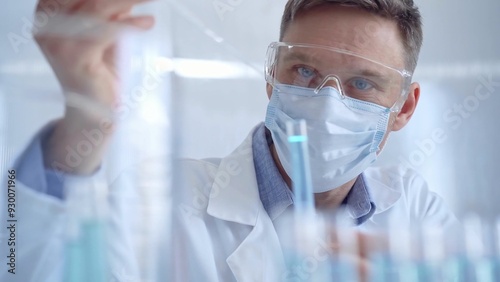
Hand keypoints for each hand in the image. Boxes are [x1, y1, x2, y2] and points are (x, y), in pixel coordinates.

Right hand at [34, 0, 154, 173]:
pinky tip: (148, 22)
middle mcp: (47, 24)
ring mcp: (57, 40)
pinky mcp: (75, 56)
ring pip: (97, 7)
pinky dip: (130, 24)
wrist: (92, 111)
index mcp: (47, 12)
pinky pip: (106, 31)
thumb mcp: (105, 32)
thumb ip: (113, 10)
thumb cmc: (98, 71)